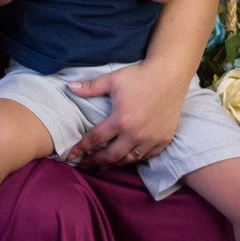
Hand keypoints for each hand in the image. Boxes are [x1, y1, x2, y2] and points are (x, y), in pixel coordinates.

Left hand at [64, 60, 183, 167]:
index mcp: (120, 120)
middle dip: (95, 162)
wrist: (170, 75)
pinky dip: (135, 159)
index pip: (95, 139)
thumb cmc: (140, 75)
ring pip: (129, 159)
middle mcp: (135, 134)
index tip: (71, 155)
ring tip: (104, 165)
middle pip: (111, 156)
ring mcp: (151, 139)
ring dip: (114, 163)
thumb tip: (69, 88)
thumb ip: (90, 87)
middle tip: (85, 165)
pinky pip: (147, 156)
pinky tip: (127, 158)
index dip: (81, 148)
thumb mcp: (113, 79)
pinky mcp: (163, 139)